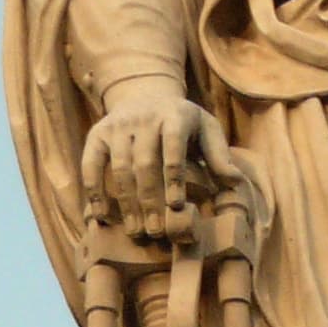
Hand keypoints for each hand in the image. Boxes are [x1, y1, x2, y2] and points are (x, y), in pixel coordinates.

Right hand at [81, 78, 234, 240]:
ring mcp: (118, 125)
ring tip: (136, 231)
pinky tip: (102, 216)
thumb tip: (236, 184)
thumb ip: (219, 156)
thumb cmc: (183, 122)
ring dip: (127, 203)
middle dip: (150, 200)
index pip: (172, 146)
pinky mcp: (97, 134)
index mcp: (175, 115)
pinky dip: (94, 191)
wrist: (145, 94)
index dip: (173, 177)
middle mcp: (143, 117)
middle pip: (144, 162)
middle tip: (156, 232)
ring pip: (119, 167)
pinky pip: (91, 164)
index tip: (176, 206)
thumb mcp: (206, 130)